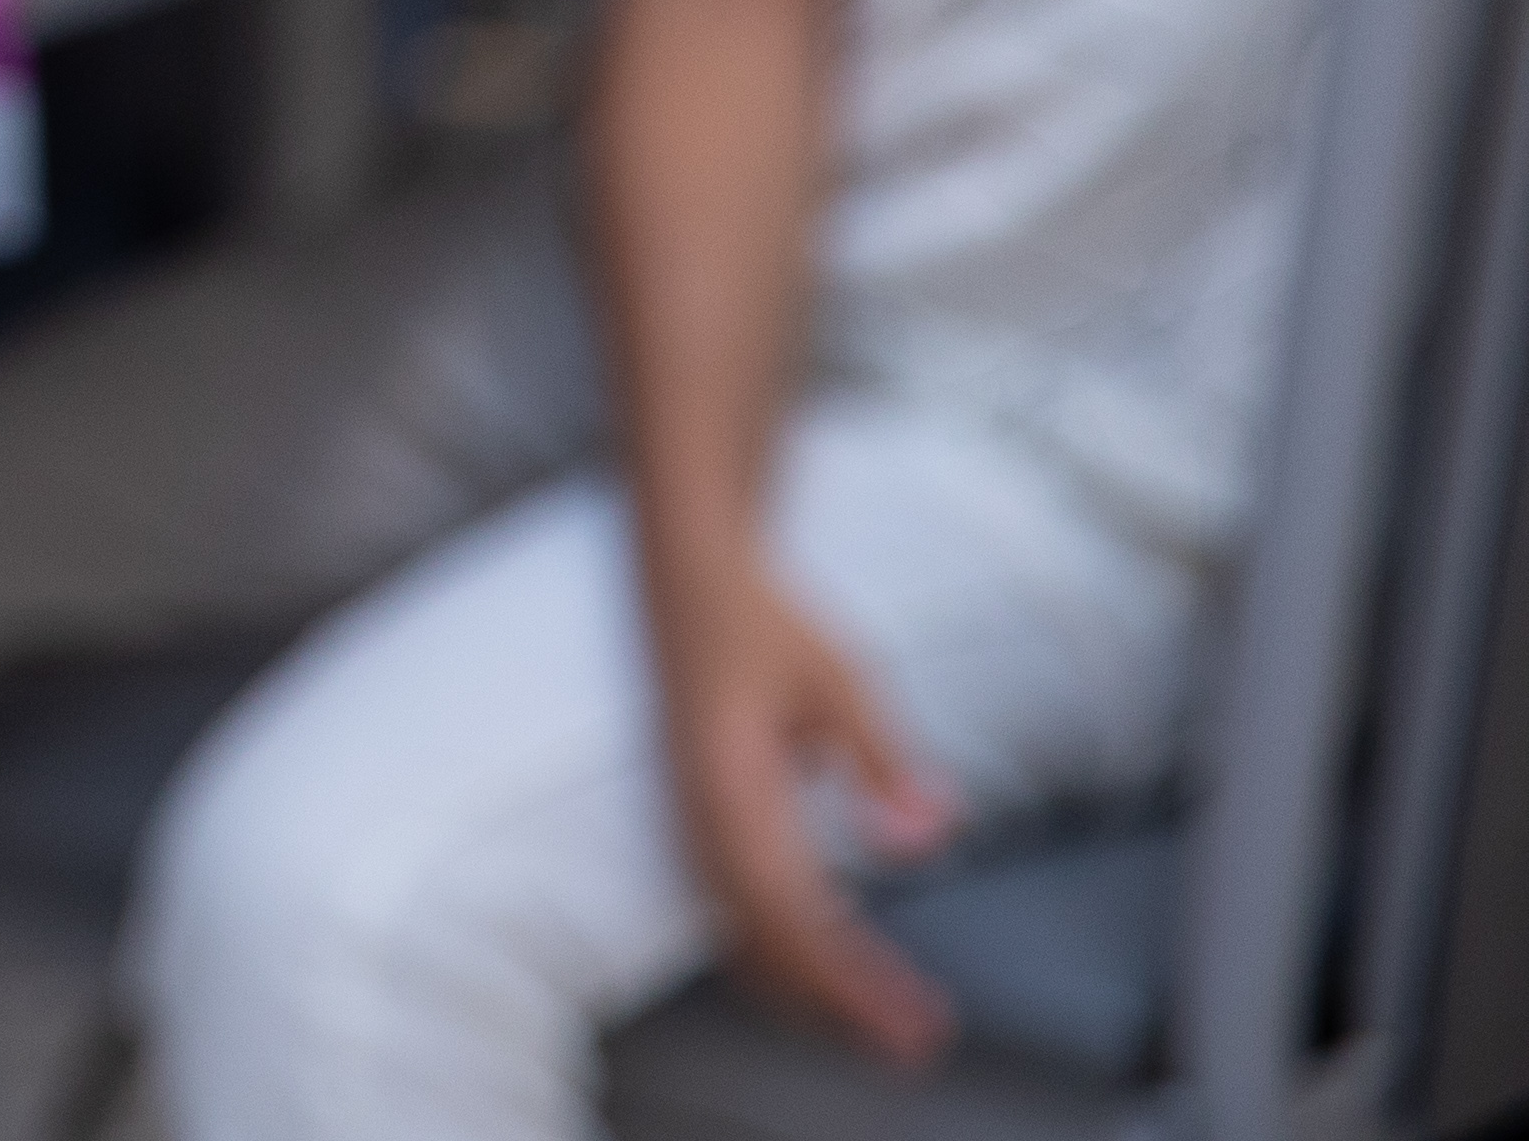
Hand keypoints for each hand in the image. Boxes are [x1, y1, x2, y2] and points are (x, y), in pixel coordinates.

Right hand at [649, 562, 951, 1063]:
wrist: (688, 576)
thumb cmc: (765, 623)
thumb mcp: (841, 678)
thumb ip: (883, 760)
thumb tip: (932, 839)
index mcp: (728, 788)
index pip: (788, 911)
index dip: (846, 977)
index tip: (907, 1019)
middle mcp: (700, 817)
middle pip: (767, 940)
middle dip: (841, 1002)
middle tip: (917, 1043)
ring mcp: (693, 822)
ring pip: (747, 934)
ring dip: (816, 985)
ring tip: (891, 1020)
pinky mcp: (703, 819)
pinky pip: (739, 908)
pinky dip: (788, 951)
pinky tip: (840, 968)